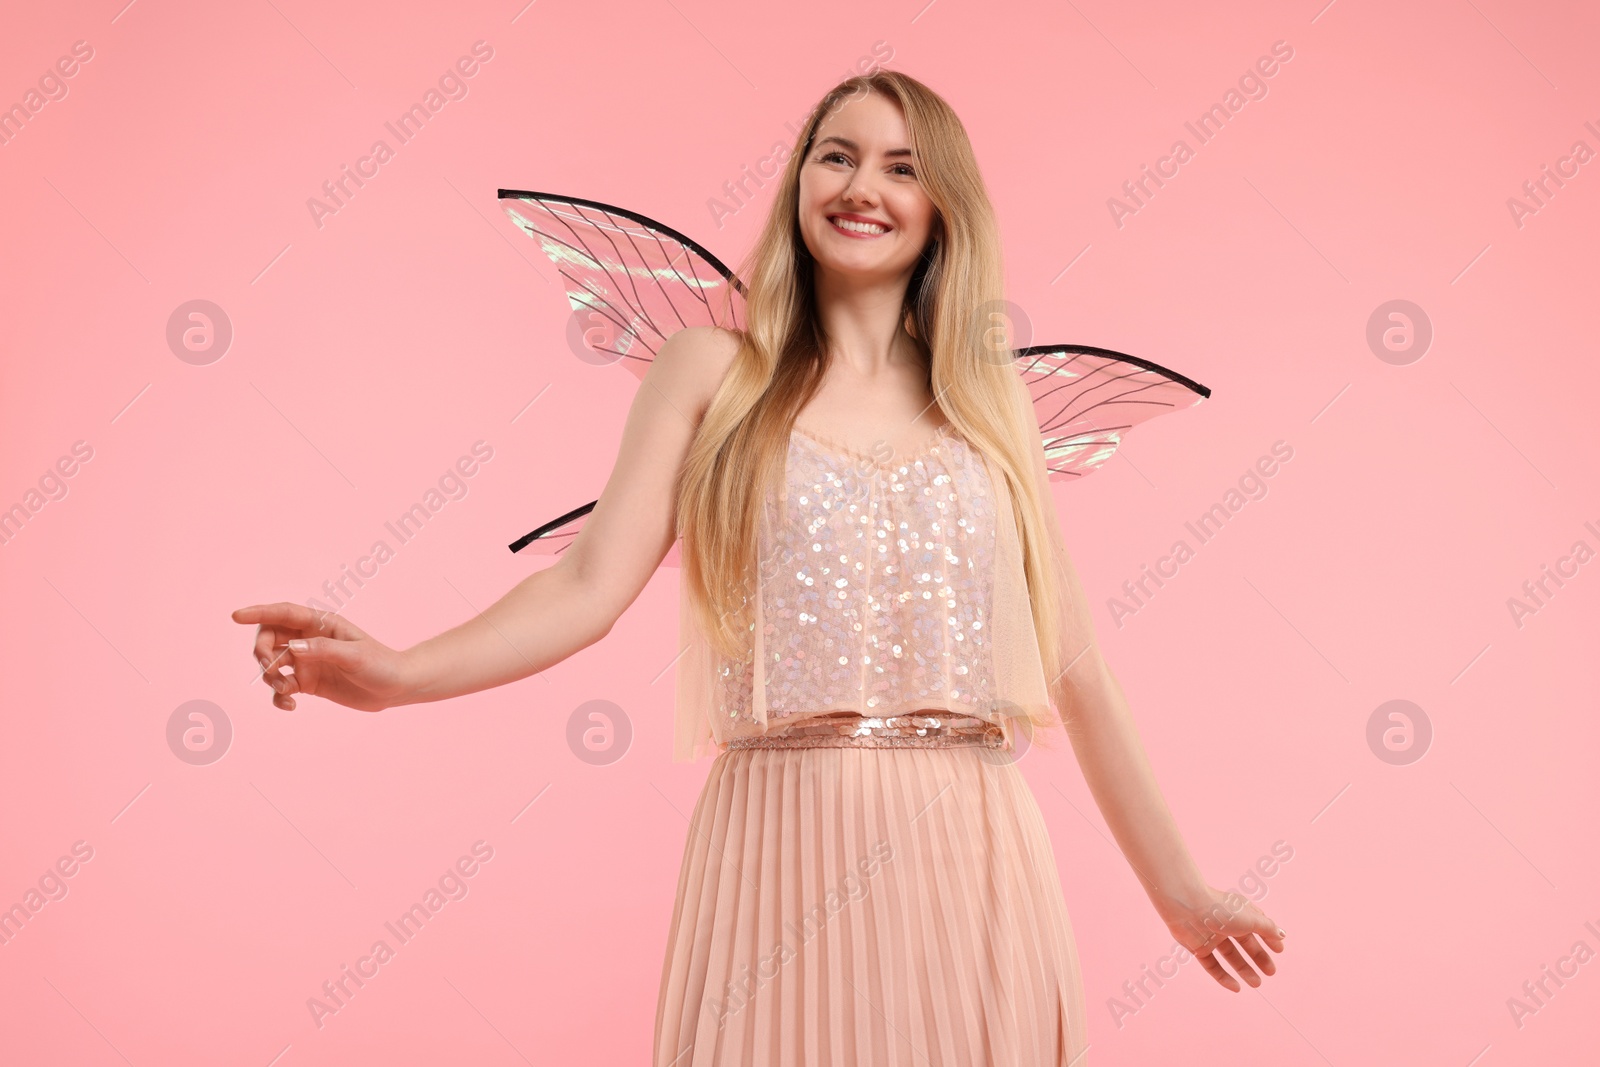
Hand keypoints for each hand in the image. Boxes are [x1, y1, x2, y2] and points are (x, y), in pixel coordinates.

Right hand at [231, 602, 408, 712]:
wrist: (395, 688)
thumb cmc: (381, 664)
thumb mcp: (355, 656)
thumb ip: (324, 650)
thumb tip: (292, 648)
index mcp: (321, 623)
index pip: (283, 613)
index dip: (258, 613)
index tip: (236, 616)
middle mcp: (309, 639)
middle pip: (269, 638)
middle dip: (262, 652)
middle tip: (270, 669)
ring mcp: (307, 661)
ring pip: (271, 664)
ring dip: (270, 677)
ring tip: (287, 690)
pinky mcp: (307, 682)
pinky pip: (281, 688)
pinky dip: (279, 697)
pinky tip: (291, 707)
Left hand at [1159, 884, 1286, 991]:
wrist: (1187, 908)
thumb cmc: (1222, 909)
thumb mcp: (1252, 919)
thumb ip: (1268, 929)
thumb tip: (1282, 935)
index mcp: (1239, 912)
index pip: (1258, 926)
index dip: (1269, 938)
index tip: (1280, 951)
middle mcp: (1226, 923)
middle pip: (1245, 943)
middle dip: (1258, 957)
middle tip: (1271, 972)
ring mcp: (1211, 936)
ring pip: (1230, 956)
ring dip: (1244, 970)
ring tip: (1257, 983)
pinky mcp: (1198, 948)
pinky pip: (1212, 966)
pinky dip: (1223, 977)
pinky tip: (1236, 988)